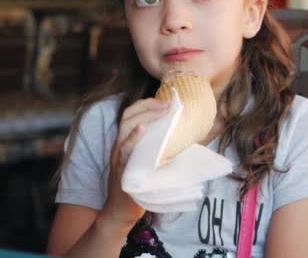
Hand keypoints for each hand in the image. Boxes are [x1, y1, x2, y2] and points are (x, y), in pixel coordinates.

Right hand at [98, 98, 169, 229]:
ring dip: (145, 116)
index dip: (146, 103)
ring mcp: (118, 156)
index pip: (131, 113)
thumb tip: (187, 135)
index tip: (165, 99)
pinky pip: (124, 150)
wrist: (123, 210)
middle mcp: (119, 145)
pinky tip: (142, 129)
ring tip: (161, 110)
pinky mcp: (121, 168)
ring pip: (125, 128)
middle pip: (128, 116)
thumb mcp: (149, 160)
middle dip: (148, 106)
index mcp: (126, 140)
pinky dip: (132, 138)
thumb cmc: (141, 184)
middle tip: (168, 104)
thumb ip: (160, 146)